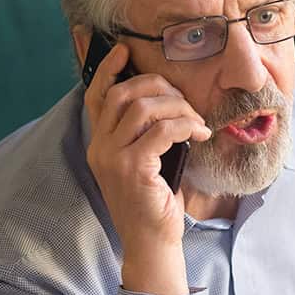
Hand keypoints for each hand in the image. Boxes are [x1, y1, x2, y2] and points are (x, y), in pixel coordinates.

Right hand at [83, 43, 211, 294]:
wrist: (153, 243)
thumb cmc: (155, 203)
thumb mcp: (146, 163)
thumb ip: (145, 135)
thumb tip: (167, 102)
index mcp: (99, 145)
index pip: (95, 97)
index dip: (107, 69)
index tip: (125, 50)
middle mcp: (100, 149)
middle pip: (122, 94)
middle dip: (159, 88)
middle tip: (185, 102)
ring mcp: (113, 159)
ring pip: (143, 108)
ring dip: (178, 108)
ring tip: (197, 123)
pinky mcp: (133, 170)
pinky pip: (160, 131)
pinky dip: (184, 125)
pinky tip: (198, 135)